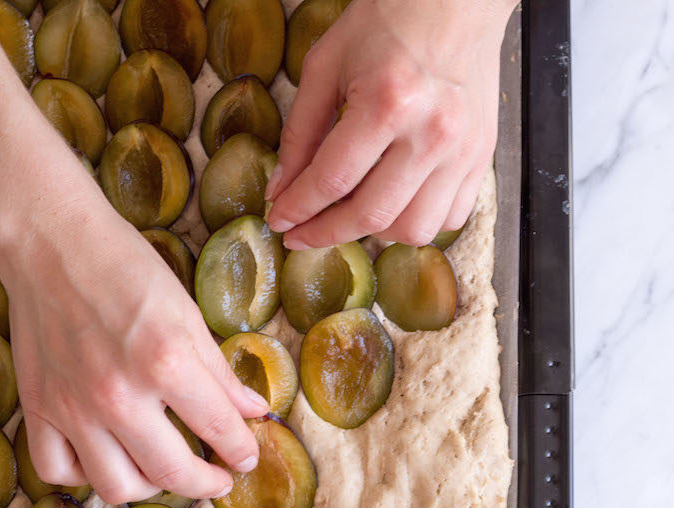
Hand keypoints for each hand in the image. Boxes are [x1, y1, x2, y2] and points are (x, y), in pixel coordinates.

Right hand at [0, 176, 268, 504]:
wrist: (51, 241)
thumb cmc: (124, 267)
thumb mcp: (187, 313)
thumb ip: (220, 372)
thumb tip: (255, 411)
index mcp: (165, 363)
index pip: (220, 430)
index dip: (242, 451)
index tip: (247, 458)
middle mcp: (118, 395)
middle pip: (172, 473)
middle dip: (207, 484)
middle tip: (218, 479)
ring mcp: (73, 407)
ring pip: (116, 486)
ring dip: (150, 489)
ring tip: (165, 473)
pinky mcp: (38, 408)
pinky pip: (57, 471)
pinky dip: (83, 476)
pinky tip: (105, 460)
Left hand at [266, 0, 514, 248]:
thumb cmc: (389, 21)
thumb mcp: (327, 65)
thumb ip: (300, 132)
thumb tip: (282, 191)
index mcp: (388, 102)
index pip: (333, 180)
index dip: (299, 209)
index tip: (279, 221)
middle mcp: (432, 133)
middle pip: (371, 216)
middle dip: (326, 233)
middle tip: (303, 234)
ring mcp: (463, 150)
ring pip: (413, 229)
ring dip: (375, 234)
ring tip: (352, 216)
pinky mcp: (481, 158)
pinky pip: (449, 218)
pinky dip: (417, 222)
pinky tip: (394, 203)